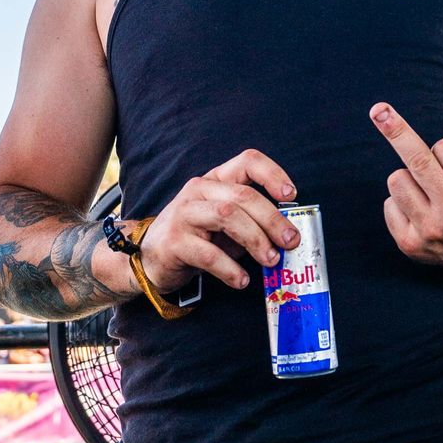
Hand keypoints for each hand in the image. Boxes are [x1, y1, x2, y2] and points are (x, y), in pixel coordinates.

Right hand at [139, 150, 297, 294]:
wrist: (150, 256)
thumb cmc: (198, 237)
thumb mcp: (227, 224)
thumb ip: (253, 223)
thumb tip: (288, 236)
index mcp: (216, 180)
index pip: (247, 161)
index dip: (273, 174)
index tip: (292, 195)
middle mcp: (198, 190)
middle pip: (242, 196)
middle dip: (272, 219)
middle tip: (290, 242)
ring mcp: (184, 214)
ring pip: (227, 216)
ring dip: (255, 239)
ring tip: (271, 260)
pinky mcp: (174, 242)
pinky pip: (208, 254)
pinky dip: (230, 269)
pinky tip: (241, 280)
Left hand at [372, 103, 442, 266]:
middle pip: (417, 160)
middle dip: (395, 129)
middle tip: (378, 110)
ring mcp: (430, 232)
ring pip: (397, 180)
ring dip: (409, 177)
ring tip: (428, 189)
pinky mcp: (409, 244)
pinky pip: (389, 205)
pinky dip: (401, 201)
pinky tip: (420, 209)